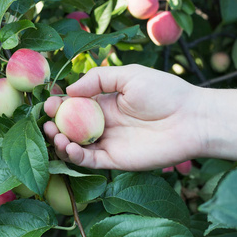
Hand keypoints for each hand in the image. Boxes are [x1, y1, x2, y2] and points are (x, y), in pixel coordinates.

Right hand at [44, 64, 207, 170]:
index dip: (60, 105)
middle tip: (46, 121)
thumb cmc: (164, 92)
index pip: (75, 105)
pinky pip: (89, 161)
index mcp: (105, 102)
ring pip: (76, 146)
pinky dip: (74, 157)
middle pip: (71, 127)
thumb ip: (98, 79)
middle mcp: (104, 124)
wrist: (190, 118)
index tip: (48, 103)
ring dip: (60, 142)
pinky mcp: (115, 160)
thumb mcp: (128, 75)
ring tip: (54, 134)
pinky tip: (68, 146)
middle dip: (54, 125)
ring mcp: (109, 143)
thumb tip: (70, 89)